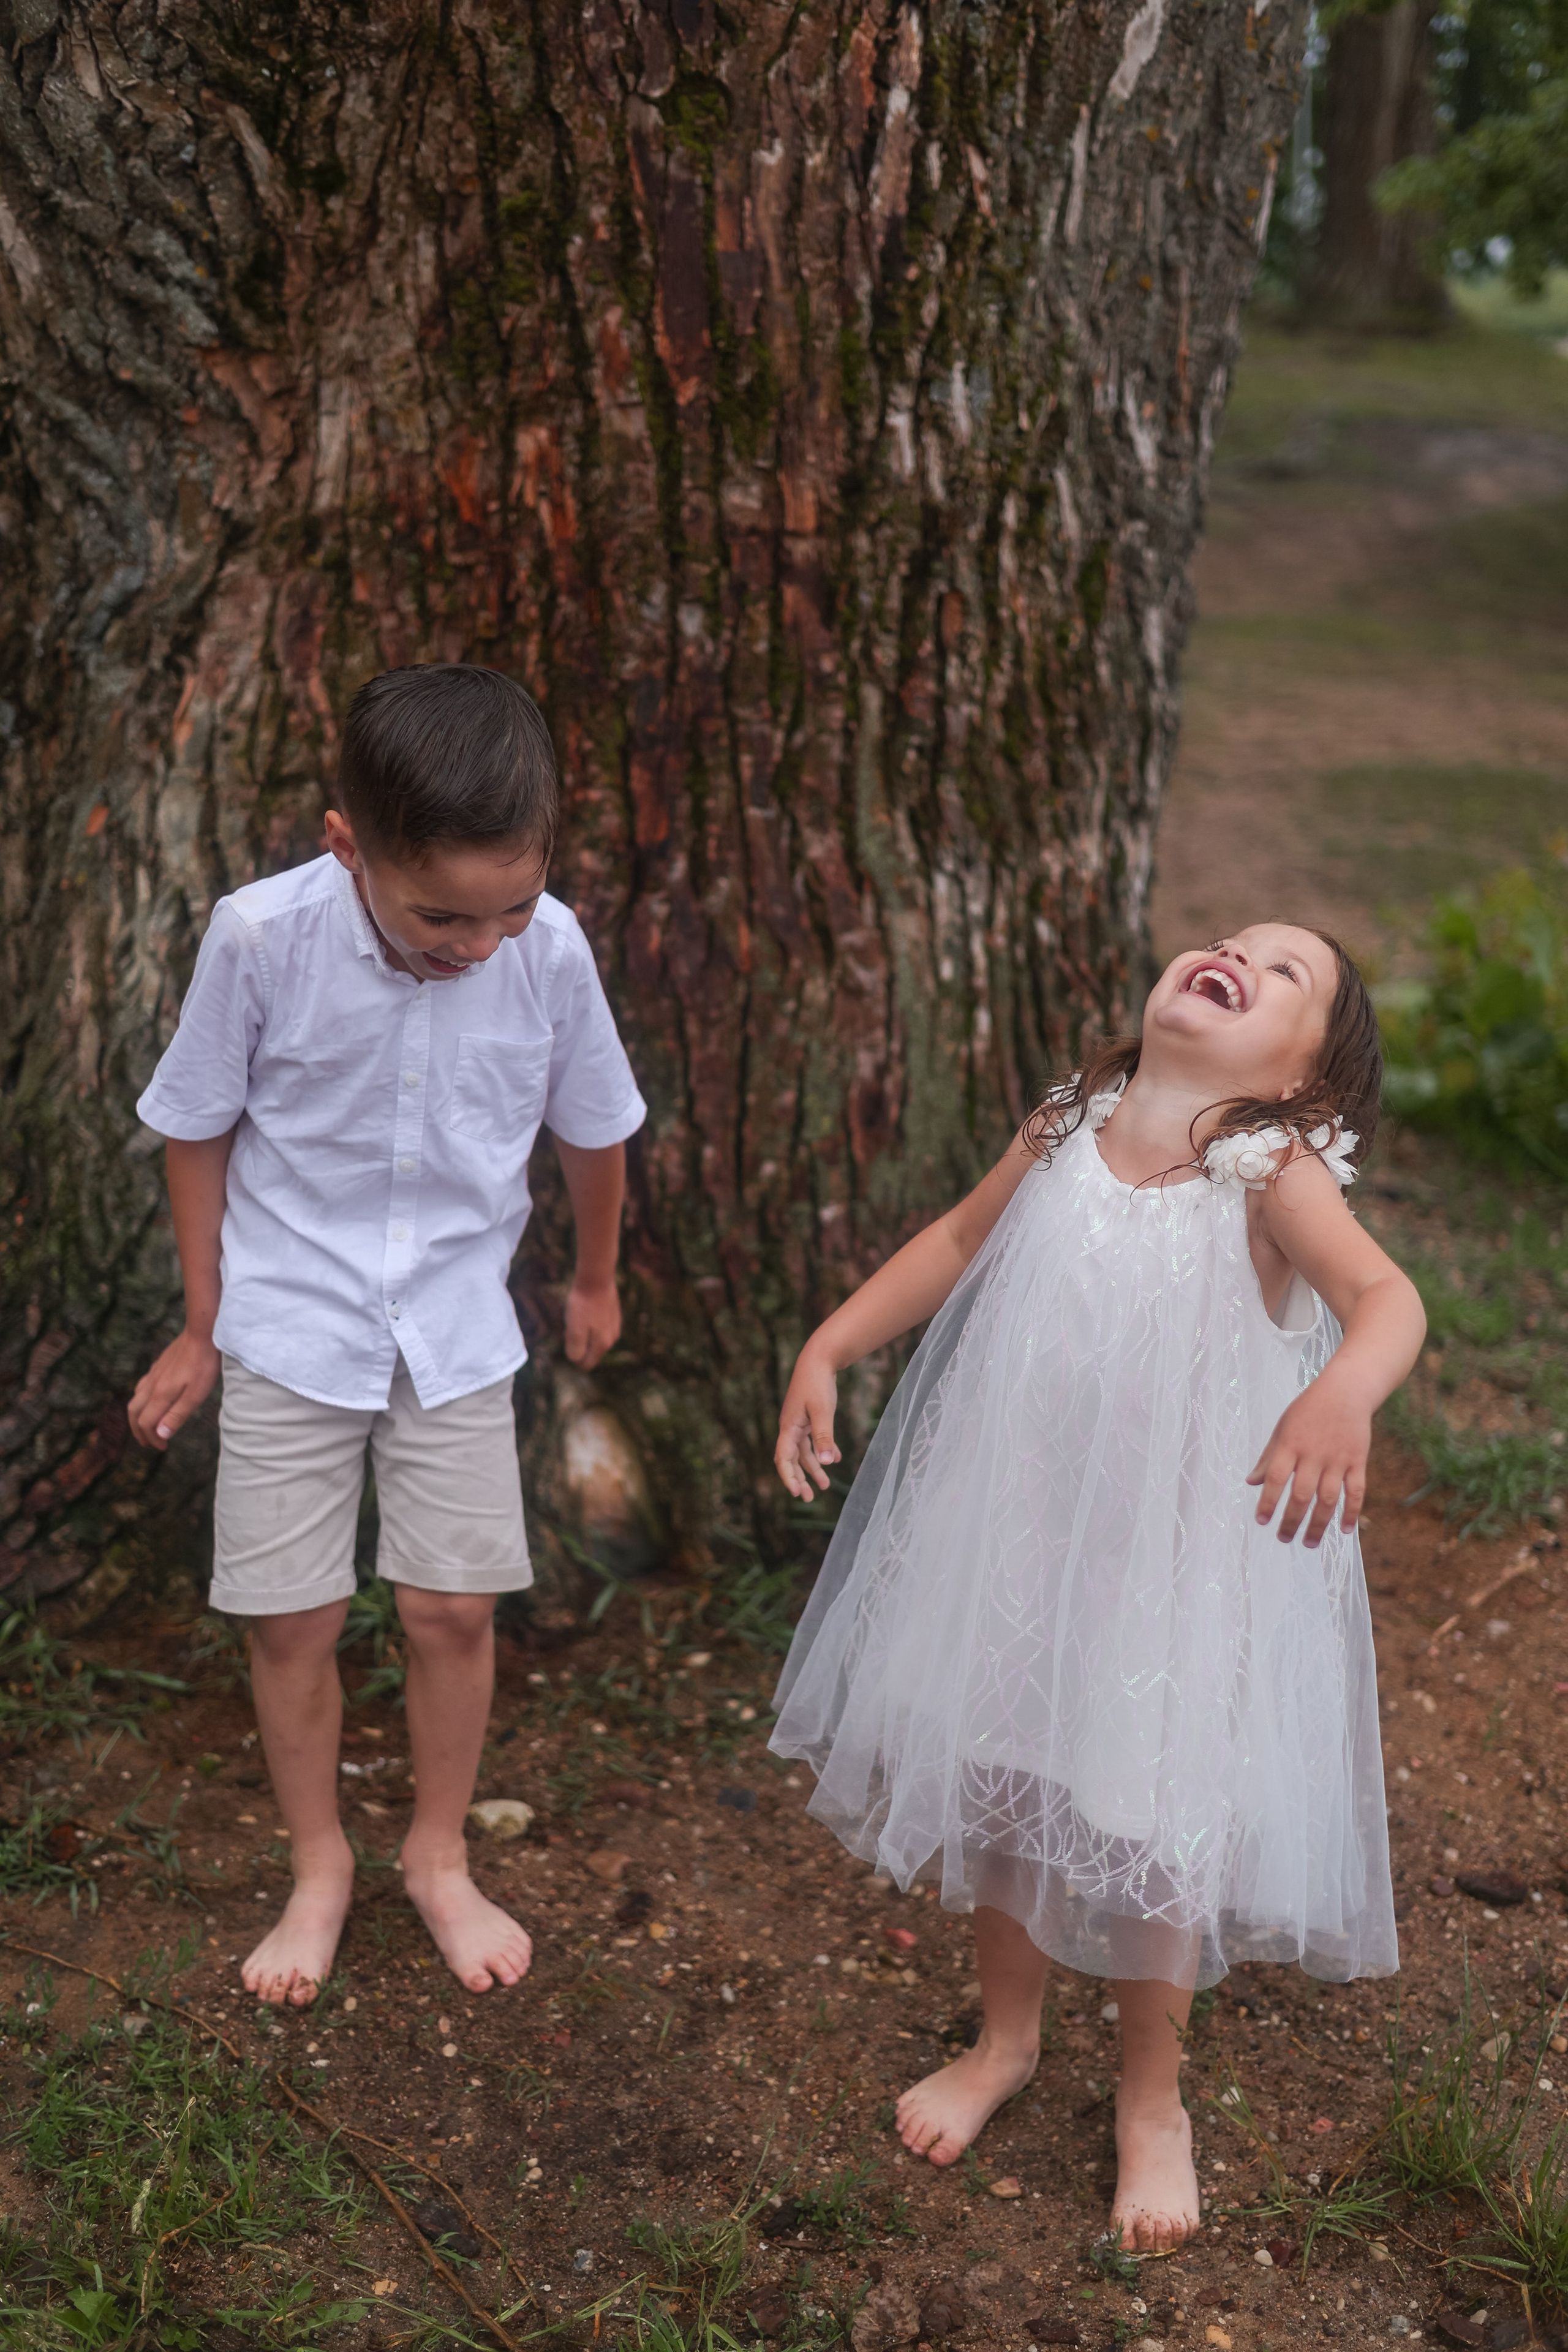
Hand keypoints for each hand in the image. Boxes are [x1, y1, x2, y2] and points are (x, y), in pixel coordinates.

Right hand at [128, 1329, 221, 1449]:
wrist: (202, 1333)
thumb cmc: (204, 1365)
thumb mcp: (196, 1394)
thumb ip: (177, 1415)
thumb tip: (160, 1434)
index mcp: (160, 1395)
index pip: (146, 1423)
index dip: (152, 1439)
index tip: (163, 1447)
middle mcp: (152, 1385)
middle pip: (134, 1412)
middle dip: (138, 1431)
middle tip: (148, 1443)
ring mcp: (154, 1374)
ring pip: (136, 1398)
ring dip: (138, 1416)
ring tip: (147, 1425)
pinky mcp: (159, 1366)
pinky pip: (142, 1387)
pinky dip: (142, 1400)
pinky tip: (152, 1399)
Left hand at [565, 1278, 620, 1369]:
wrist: (596, 1279)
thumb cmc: (583, 1304)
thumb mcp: (574, 1329)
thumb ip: (575, 1349)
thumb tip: (576, 1359)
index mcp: (602, 1345)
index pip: (586, 1364)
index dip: (574, 1357)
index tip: (567, 1340)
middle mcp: (612, 1339)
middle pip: (591, 1352)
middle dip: (579, 1345)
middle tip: (571, 1327)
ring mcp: (615, 1327)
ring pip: (595, 1340)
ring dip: (585, 1334)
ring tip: (578, 1318)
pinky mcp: (614, 1316)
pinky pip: (600, 1329)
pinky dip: (591, 1325)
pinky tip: (586, 1312)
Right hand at [775, 1347, 840, 1499]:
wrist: (819, 1358)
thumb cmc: (818, 1383)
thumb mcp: (822, 1411)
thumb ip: (824, 1437)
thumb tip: (827, 1463)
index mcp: (789, 1427)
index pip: (784, 1459)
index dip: (789, 1477)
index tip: (797, 1493)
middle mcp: (791, 1427)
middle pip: (791, 1459)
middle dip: (800, 1479)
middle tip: (809, 1498)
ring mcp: (799, 1422)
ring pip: (804, 1452)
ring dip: (813, 1468)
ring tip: (825, 1486)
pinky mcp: (809, 1416)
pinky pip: (814, 1440)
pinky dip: (823, 1450)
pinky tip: (836, 1459)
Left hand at [1246, 1378, 1371, 1546]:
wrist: (1346, 1390)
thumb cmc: (1308, 1409)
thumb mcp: (1282, 1428)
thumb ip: (1267, 1457)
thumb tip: (1251, 1483)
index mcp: (1290, 1444)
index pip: (1275, 1478)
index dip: (1267, 1501)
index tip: (1262, 1521)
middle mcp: (1313, 1454)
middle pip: (1301, 1495)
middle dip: (1291, 1520)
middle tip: (1284, 1539)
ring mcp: (1337, 1459)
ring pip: (1328, 1499)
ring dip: (1318, 1524)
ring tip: (1308, 1543)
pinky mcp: (1358, 1460)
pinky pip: (1356, 1491)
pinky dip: (1351, 1512)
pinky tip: (1344, 1530)